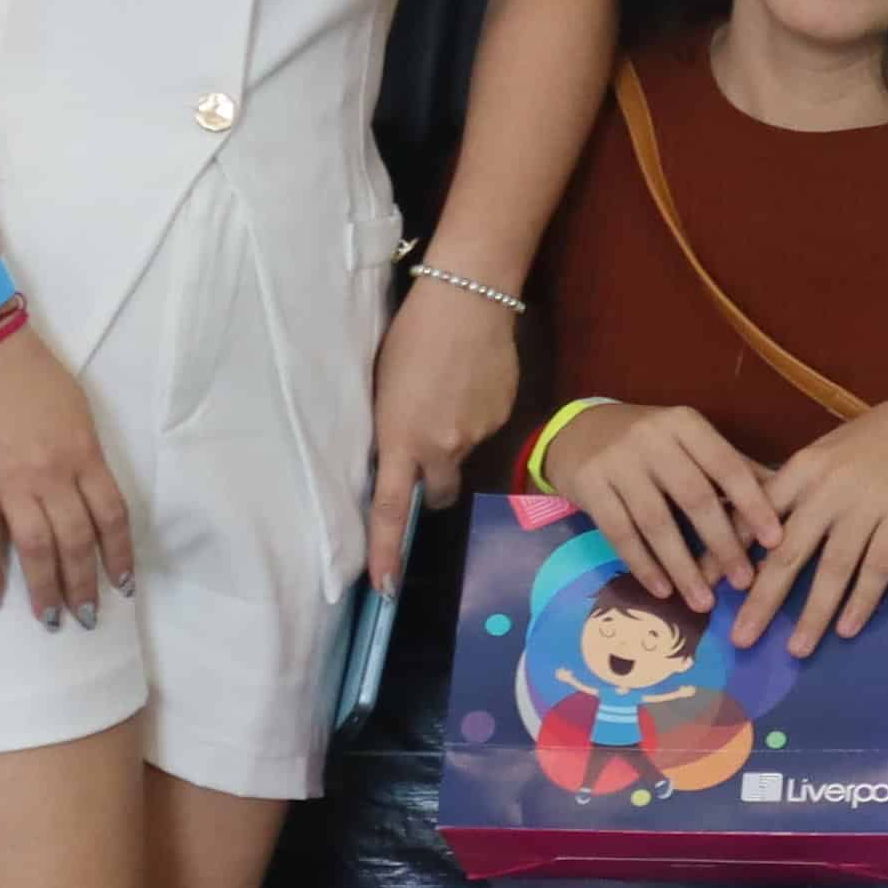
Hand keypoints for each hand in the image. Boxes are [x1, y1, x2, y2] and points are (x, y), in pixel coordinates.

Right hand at [0, 329, 137, 624]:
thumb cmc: (28, 371)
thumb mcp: (75, 410)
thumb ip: (81, 454)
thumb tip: (83, 491)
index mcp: (84, 454)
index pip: (112, 516)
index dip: (119, 556)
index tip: (122, 586)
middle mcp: (53, 474)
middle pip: (76, 541)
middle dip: (83, 584)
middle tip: (84, 617)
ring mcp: (11, 481)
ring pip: (35, 547)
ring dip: (44, 588)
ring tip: (49, 618)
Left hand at [363, 275, 518, 589]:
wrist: (467, 298)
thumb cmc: (409, 335)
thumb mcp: (382, 387)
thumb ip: (392, 431)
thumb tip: (401, 453)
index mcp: (401, 440)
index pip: (391, 511)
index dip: (386, 553)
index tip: (384, 588)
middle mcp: (442, 448)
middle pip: (439, 494)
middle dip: (432, 486)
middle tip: (425, 451)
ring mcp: (478, 434)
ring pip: (463, 455)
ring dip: (453, 438)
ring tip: (448, 389)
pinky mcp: (504, 416)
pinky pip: (485, 429)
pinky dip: (475, 415)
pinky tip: (471, 380)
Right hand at [539, 400, 776, 616]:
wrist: (575, 431)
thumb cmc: (647, 442)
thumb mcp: (688, 442)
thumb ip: (732, 466)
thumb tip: (787, 496)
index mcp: (686, 424)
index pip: (727, 465)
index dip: (753, 504)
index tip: (775, 542)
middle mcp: (652, 437)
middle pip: (694, 497)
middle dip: (722, 544)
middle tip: (743, 583)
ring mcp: (617, 461)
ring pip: (656, 522)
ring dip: (682, 567)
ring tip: (703, 603)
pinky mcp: (588, 484)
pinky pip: (619, 533)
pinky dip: (643, 565)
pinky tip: (661, 590)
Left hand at [735, 387, 887, 653]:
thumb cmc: (879, 438)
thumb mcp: (828, 451)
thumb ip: (796, 486)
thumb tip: (756, 525)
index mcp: (803, 469)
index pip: (755, 516)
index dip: (727, 553)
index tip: (704, 586)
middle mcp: (828, 489)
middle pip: (787, 553)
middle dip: (761, 601)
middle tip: (740, 639)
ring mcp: (866, 505)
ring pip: (833, 568)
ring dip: (813, 614)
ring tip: (797, 650)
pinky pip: (877, 568)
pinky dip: (862, 601)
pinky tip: (848, 629)